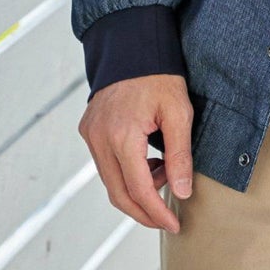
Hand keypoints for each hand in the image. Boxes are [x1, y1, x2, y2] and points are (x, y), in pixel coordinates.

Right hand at [78, 74, 193, 233]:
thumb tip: (181, 193)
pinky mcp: (89, 130)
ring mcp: (90, 135)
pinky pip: (106, 164)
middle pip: (118, 194)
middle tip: (167, 217)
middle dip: (144, 211)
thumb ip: (179, 155)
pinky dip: (127, 172)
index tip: (174, 224)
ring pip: (110, 181)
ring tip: (165, 173)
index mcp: (122, 136)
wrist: (133, 45)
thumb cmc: (159, 75)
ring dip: (137, 189)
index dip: (156, 212)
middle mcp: (99, 139)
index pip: (138, 190)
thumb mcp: (178, 113)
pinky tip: (149, 162)